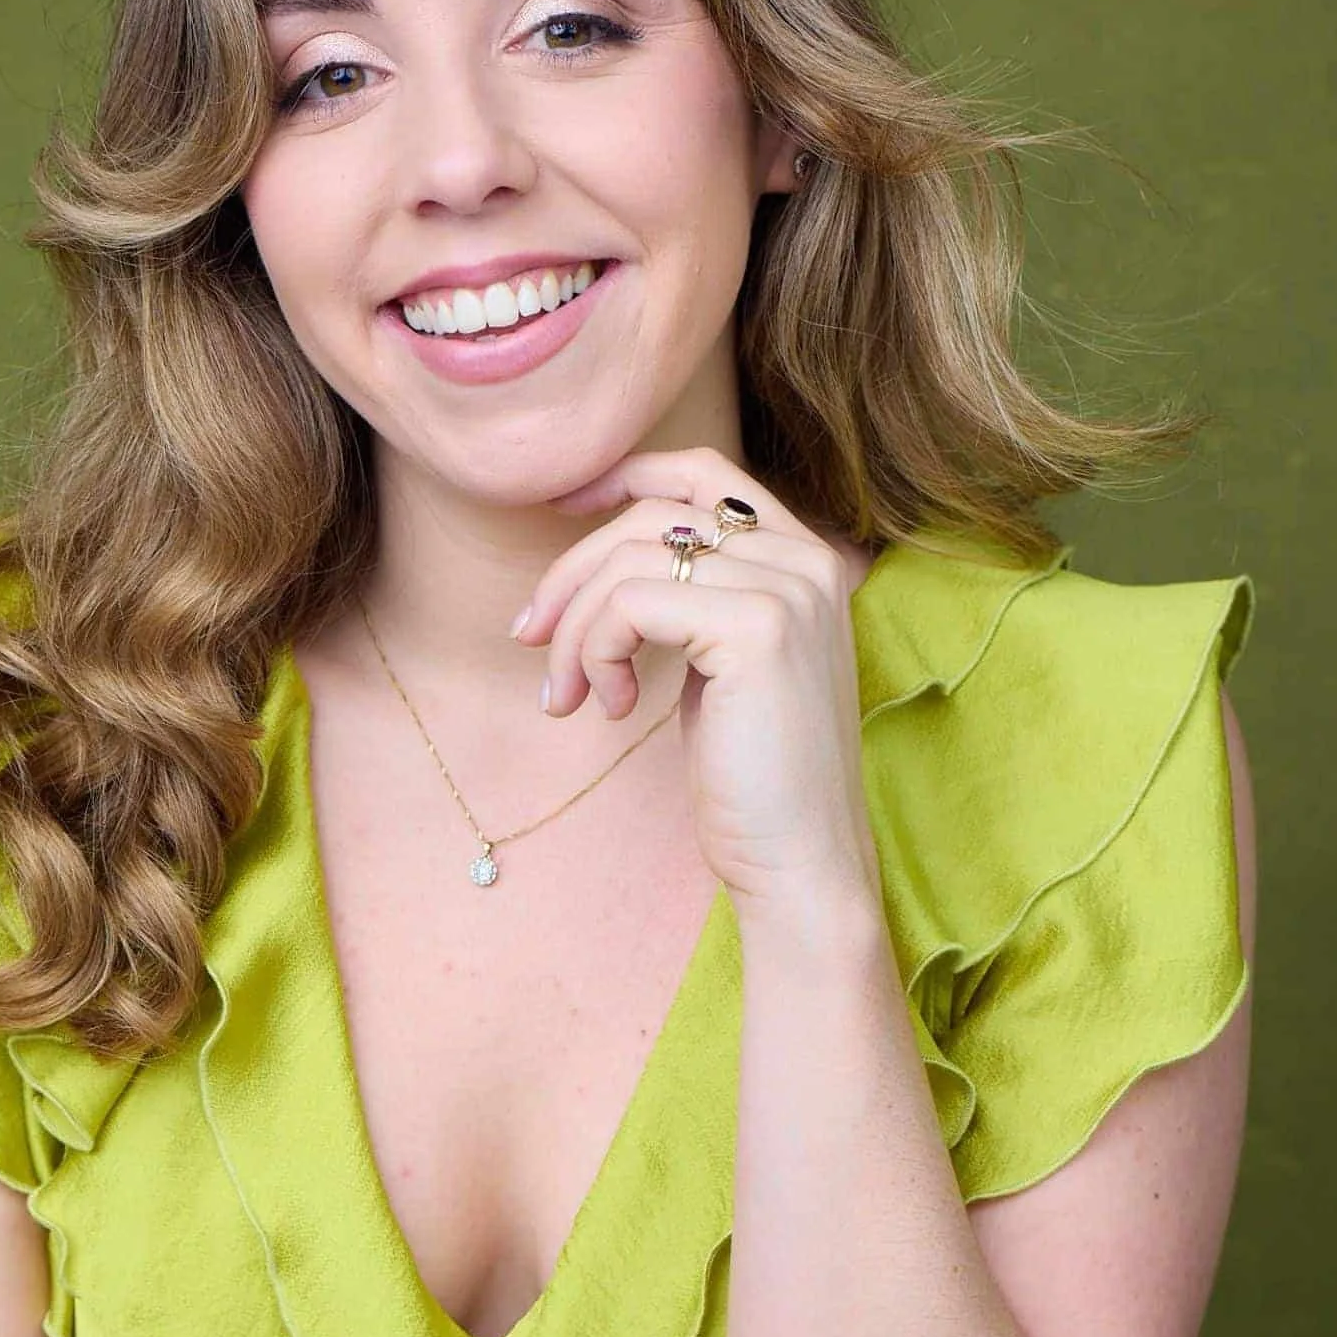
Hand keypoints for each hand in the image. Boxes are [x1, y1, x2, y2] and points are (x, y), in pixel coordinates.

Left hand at [515, 442, 882, 920]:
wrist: (801, 862)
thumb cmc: (754, 781)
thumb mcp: (722, 669)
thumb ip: (694, 603)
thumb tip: (601, 564)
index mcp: (806, 562)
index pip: (704, 473)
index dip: (625, 478)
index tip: (563, 511)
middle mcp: (806, 561)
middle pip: (651, 516)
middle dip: (571, 572)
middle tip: (529, 637)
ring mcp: (787, 590)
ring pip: (629, 560)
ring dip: (574, 628)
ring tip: (568, 695)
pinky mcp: (757, 629)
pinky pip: (630, 603)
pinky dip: (595, 650)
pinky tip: (612, 708)